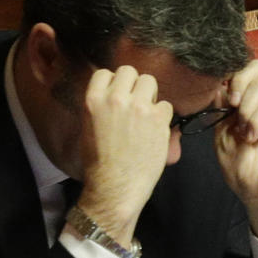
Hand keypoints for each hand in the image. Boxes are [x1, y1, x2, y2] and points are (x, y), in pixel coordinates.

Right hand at [77, 65, 172, 244]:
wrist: (115, 186)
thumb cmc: (100, 162)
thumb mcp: (90, 127)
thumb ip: (102, 106)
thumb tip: (117, 94)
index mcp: (93, 100)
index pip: (106, 73)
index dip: (115, 83)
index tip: (120, 96)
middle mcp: (116, 99)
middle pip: (131, 72)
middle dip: (135, 86)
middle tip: (137, 104)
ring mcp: (139, 107)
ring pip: (150, 82)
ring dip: (151, 96)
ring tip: (147, 115)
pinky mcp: (158, 118)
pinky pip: (167, 105)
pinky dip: (164, 116)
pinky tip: (156, 130)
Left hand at [214, 59, 257, 246]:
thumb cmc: (242, 171)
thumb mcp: (222, 137)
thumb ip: (222, 111)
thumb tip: (221, 87)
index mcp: (246, 106)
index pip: (241, 74)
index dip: (228, 75)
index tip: (218, 94)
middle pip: (255, 68)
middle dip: (238, 80)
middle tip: (232, 104)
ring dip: (246, 110)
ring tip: (245, 134)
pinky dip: (256, 120)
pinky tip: (253, 137)